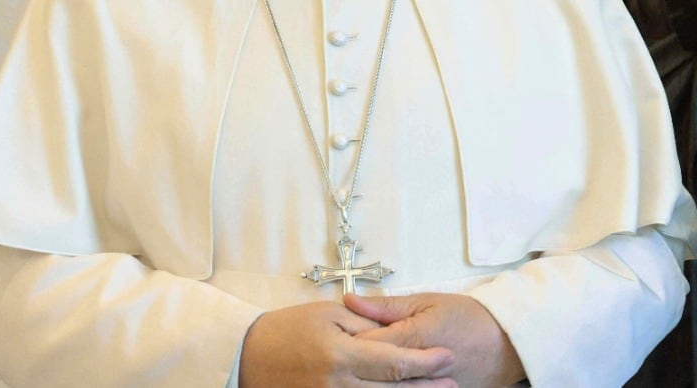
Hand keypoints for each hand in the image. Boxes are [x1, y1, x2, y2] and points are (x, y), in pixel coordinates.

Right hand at [238, 301, 456, 386]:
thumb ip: (366, 325)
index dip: (425, 362)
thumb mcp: (328, 315)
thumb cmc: (286, 331)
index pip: (394, 362)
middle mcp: (337, 385)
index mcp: (341, 356)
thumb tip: (397, 333)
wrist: (245, 357)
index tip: (447, 357)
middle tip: (451, 384)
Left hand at [345, 292, 525, 387]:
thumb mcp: (429, 302)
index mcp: (412, 338)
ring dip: (368, 380)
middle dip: (353, 366)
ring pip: (383, 387)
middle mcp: (415, 368)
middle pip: (369, 372)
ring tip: (357, 373)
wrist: (506, 344)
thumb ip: (387, 306)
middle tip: (342, 359)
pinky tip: (378, 382)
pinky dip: (390, 386)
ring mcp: (425, 386)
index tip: (336, 336)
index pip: (366, 345)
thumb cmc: (469, 318)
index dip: (347, 341)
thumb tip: (352, 300)